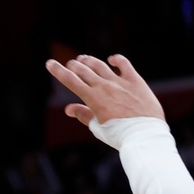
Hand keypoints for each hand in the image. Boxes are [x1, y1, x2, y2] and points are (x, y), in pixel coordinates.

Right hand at [45, 53, 164, 126]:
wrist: (144, 135)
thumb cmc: (119, 134)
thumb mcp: (97, 127)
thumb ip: (83, 115)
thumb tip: (68, 109)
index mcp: (92, 98)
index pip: (70, 80)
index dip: (58, 71)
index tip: (50, 63)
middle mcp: (104, 87)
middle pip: (83, 70)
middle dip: (73, 65)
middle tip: (70, 64)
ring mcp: (120, 82)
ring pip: (100, 65)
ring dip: (89, 61)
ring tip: (83, 58)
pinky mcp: (135, 81)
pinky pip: (124, 64)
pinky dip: (116, 59)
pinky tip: (111, 59)